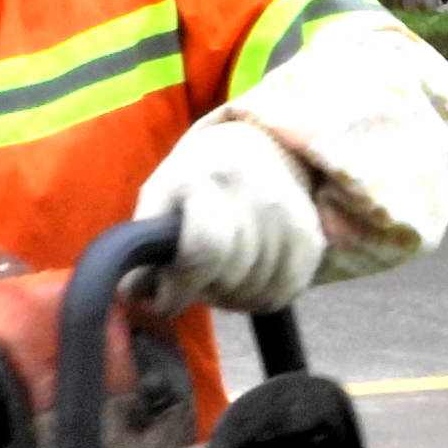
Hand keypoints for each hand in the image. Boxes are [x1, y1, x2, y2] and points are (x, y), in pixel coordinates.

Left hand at [134, 117, 324, 311]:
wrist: (260, 149)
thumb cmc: (198, 177)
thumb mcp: (160, 193)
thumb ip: (144, 242)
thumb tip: (136, 293)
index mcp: (211, 179)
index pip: (205, 250)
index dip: (181, 287)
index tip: (167, 299)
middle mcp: (259, 195)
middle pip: (228, 278)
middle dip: (202, 290)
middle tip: (194, 278)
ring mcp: (291, 219)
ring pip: (255, 293)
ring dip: (230, 297)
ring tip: (220, 272)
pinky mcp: (311, 240)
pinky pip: (281, 295)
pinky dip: (258, 297)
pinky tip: (245, 276)